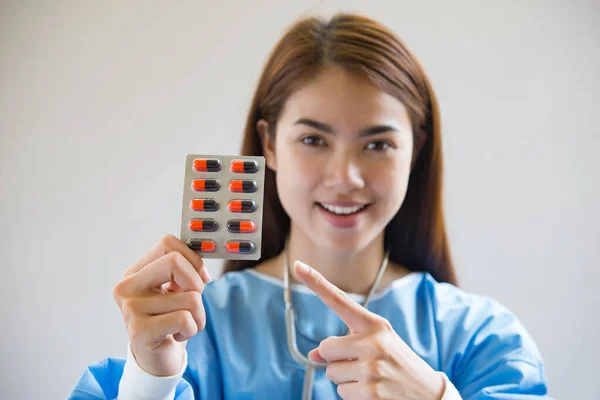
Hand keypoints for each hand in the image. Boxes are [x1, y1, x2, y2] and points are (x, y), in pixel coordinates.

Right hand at [113, 234, 211, 375]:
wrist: (157, 360)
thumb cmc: (170, 319)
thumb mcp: (175, 289)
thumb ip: (184, 268)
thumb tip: (205, 256)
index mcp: (135, 271)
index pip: (168, 243)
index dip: (192, 258)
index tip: (200, 278)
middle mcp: (126, 286)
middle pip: (175, 262)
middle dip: (197, 284)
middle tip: (192, 303)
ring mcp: (130, 308)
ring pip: (190, 297)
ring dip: (198, 315)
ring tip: (183, 325)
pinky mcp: (139, 331)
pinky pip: (185, 318)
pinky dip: (192, 328)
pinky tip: (177, 336)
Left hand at [294, 261, 444, 399]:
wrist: (430, 394)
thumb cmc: (398, 365)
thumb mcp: (377, 347)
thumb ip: (345, 345)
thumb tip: (313, 354)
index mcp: (375, 325)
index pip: (339, 300)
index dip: (316, 282)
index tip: (298, 265)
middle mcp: (374, 342)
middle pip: (326, 348)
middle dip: (335, 360)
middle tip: (361, 365)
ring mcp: (373, 368)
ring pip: (332, 374)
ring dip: (346, 381)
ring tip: (372, 380)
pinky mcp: (371, 393)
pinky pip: (342, 393)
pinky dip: (354, 397)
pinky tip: (375, 393)